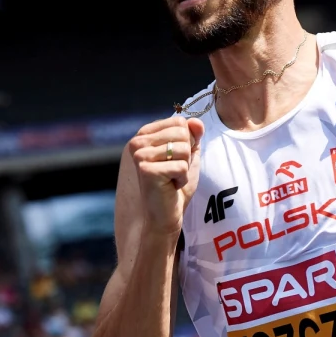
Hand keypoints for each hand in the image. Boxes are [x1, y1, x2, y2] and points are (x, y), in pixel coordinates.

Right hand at [127, 116, 204, 237]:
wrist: (165, 215)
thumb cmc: (175, 185)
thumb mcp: (188, 155)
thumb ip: (192, 136)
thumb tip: (196, 121)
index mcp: (145, 134)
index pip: (179, 121)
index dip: (187, 141)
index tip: (176, 159)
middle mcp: (138, 141)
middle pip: (182, 133)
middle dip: (187, 155)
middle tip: (174, 171)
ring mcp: (140, 155)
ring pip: (183, 149)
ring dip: (185, 167)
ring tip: (171, 178)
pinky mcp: (146, 170)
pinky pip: (181, 166)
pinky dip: (182, 179)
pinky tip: (170, 186)